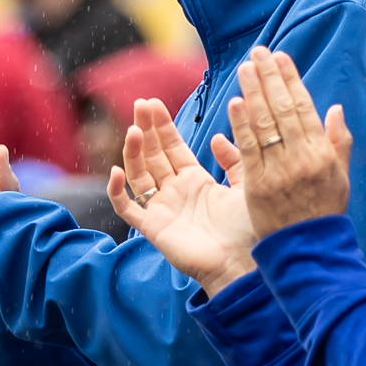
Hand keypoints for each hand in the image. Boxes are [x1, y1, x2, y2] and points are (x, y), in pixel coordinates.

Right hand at [108, 99, 262, 292]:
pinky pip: (127, 208)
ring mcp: (161, 209)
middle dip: (145, 130)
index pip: (172, 147)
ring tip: (133, 131)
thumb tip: (217, 137)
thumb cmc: (248, 229)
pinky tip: (116, 171)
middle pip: (153, 155)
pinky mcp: (152, 228)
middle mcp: (175, 192)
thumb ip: (233, 160)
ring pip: (138, 175)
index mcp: (195, 180)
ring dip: (133, 153)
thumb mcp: (246, 185)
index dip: (162, 126)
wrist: (243, 262)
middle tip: (139, 104)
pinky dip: (116, 191)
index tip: (152, 103)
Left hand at [218, 48, 353, 238]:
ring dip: (253, 92)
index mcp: (322, 153)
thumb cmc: (325, 212)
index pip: (304, 107)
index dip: (290, 80)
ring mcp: (278, 172)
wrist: (308, 249)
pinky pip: (248, 149)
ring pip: (263, 125)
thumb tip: (334, 109)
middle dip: (269, 78)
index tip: (280, 58)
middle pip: (282, 110)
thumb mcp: (341, 176)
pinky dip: (241, 125)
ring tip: (245, 68)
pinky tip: (235, 102)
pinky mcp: (257, 186)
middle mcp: (301, 158)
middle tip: (258, 53)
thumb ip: (339, 142)